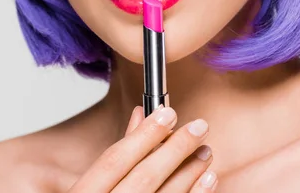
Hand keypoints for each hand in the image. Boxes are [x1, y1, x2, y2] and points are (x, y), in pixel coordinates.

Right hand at [68, 106, 216, 192]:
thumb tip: (139, 116)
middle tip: (198, 127)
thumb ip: (117, 153)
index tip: (167, 114)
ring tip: (206, 150)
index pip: (114, 160)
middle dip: (175, 148)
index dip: (143, 135)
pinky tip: (207, 179)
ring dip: (190, 171)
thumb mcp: (92, 184)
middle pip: (145, 176)